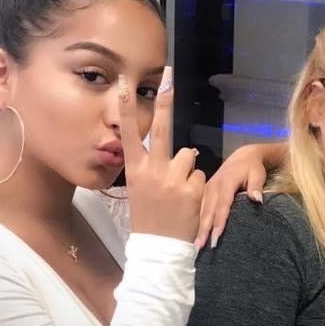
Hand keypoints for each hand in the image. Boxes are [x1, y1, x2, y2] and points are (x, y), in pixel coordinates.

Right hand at [118, 69, 205, 242]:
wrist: (159, 250)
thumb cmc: (149, 218)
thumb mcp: (140, 191)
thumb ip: (151, 169)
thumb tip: (176, 151)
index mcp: (135, 171)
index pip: (128, 134)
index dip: (125, 109)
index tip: (123, 85)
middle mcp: (152, 171)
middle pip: (161, 129)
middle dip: (165, 100)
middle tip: (169, 75)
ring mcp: (173, 179)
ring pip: (189, 156)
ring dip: (189, 170)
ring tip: (180, 192)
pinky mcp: (193, 188)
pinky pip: (201, 175)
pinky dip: (198, 186)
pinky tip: (189, 202)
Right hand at [195, 143, 269, 249]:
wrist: (242, 156)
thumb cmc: (252, 167)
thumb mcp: (258, 174)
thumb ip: (256, 186)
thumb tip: (257, 199)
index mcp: (226, 182)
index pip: (222, 205)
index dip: (219, 222)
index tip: (216, 237)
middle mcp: (213, 186)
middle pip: (208, 211)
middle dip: (204, 230)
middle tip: (200, 248)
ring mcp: (207, 189)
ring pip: (201, 211)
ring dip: (198, 228)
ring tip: (196, 246)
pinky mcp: (205, 192)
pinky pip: (199, 208)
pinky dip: (197, 221)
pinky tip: (195, 234)